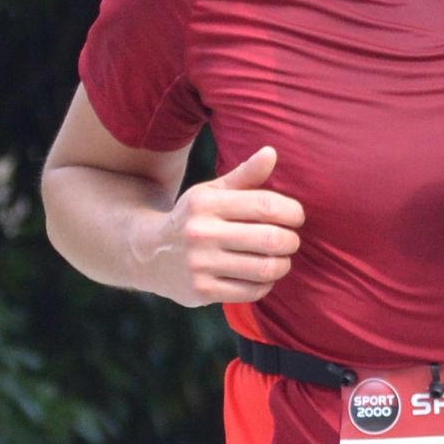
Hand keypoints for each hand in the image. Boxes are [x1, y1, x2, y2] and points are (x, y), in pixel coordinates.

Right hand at [157, 144, 304, 305]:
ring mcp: (200, 264)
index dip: (292, 212)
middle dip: (291, 240)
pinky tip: (262, 275)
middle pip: (270, 239)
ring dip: (283, 264)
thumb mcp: (212, 192)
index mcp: (206, 203)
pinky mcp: (201, 291)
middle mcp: (201, 233)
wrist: (148, 253)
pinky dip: (266, 284)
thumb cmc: (193, 218)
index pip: (266, 205)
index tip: (296, 217)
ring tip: (281, 258)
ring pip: (264, 268)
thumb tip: (271, 152)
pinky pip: (251, 291)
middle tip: (290, 240)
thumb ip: (244, 175)